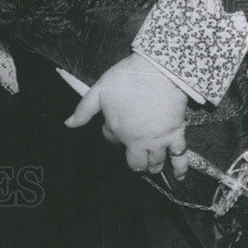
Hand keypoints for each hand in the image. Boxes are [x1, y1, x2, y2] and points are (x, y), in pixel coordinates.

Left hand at [65, 53, 189, 178]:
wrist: (157, 71)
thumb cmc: (126, 78)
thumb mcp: (98, 91)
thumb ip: (83, 110)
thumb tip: (68, 124)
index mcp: (116, 129)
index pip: (111, 141)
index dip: (111, 134)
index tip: (114, 126)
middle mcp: (137, 140)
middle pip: (135, 163)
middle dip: (134, 162)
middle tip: (135, 157)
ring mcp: (158, 139)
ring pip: (155, 163)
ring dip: (152, 166)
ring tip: (151, 165)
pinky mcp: (176, 135)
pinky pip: (179, 158)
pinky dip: (180, 169)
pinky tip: (179, 176)